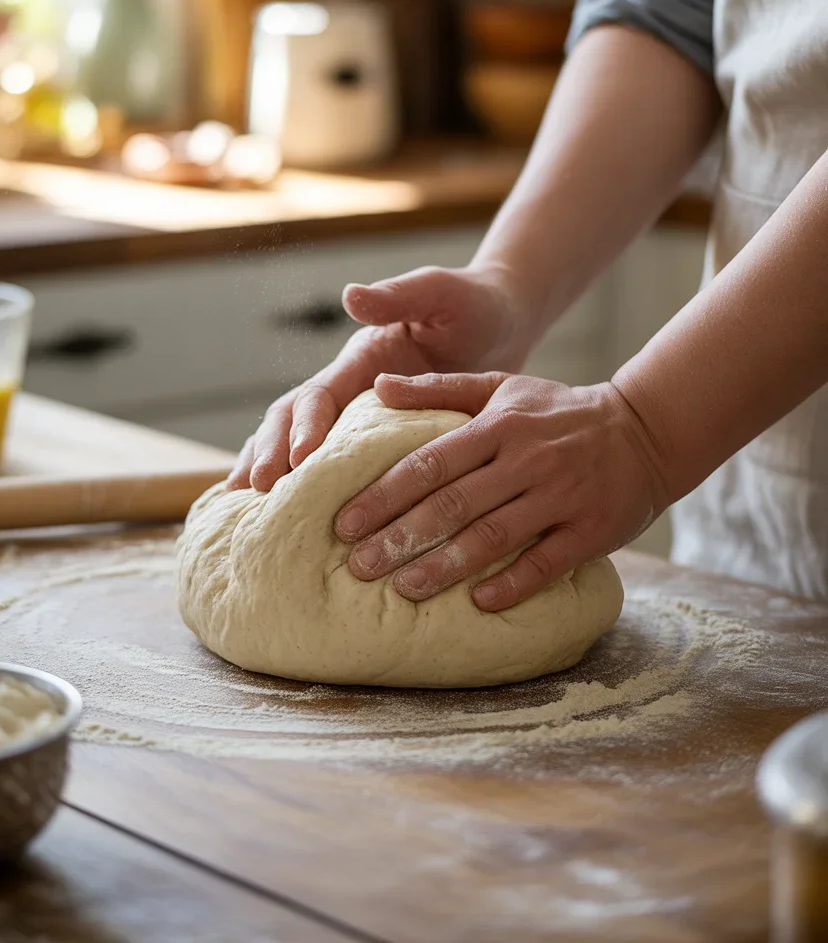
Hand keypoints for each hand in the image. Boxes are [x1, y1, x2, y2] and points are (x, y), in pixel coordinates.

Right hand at [227, 265, 525, 491]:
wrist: (501, 324)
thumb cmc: (474, 307)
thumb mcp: (439, 293)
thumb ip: (399, 295)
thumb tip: (350, 296)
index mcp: (359, 360)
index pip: (319, 396)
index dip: (304, 426)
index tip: (298, 460)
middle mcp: (348, 389)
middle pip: (289, 422)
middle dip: (267, 454)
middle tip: (255, 491)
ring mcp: (356, 416)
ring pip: (296, 445)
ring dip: (271, 473)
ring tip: (249, 515)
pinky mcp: (374, 440)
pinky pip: (334, 467)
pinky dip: (307, 490)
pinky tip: (293, 525)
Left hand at [334, 371, 668, 610]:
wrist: (644, 429)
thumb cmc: (556, 412)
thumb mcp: (500, 386)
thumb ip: (438, 388)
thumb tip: (377, 385)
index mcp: (497, 425)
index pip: (429, 462)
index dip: (384, 494)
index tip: (344, 523)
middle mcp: (525, 459)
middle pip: (453, 503)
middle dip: (401, 537)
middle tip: (358, 567)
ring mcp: (560, 495)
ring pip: (494, 536)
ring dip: (445, 565)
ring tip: (403, 589)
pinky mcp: (590, 529)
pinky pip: (547, 562)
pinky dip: (514, 583)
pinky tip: (479, 602)